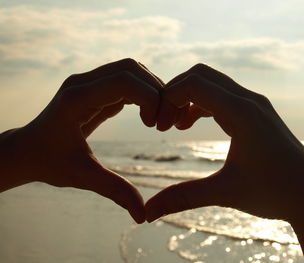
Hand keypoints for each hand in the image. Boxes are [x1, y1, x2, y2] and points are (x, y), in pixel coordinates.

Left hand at [1, 58, 161, 222]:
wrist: (28, 151)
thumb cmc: (49, 162)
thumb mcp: (82, 176)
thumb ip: (114, 191)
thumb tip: (142, 215)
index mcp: (77, 98)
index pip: (123, 81)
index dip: (149, 97)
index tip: (155, 125)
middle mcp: (82, 82)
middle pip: (130, 68)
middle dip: (155, 90)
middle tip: (163, 119)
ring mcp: (87, 82)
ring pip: (130, 70)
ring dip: (150, 89)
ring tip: (157, 118)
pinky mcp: (94, 88)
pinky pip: (124, 80)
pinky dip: (141, 93)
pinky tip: (146, 115)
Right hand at [146, 63, 303, 222]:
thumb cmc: (274, 192)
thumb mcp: (224, 193)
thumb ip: (183, 197)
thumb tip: (147, 213)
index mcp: (242, 113)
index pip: (194, 83)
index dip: (167, 97)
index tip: (157, 124)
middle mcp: (249, 100)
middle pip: (201, 75)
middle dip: (175, 93)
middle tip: (163, 123)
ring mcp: (254, 104)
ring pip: (211, 83)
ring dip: (188, 98)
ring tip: (175, 126)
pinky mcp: (255, 111)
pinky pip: (220, 96)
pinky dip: (200, 104)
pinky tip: (190, 124)